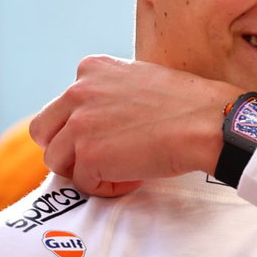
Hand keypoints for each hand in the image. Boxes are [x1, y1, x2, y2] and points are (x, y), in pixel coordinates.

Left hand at [30, 56, 231, 196]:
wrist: (211, 123)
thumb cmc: (191, 105)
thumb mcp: (142, 79)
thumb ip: (114, 92)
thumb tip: (108, 119)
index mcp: (91, 69)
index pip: (63, 104)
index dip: (84, 126)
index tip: (113, 135)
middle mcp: (77, 92)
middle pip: (44, 131)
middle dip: (68, 149)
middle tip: (101, 158)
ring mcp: (79, 124)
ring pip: (56, 160)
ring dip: (87, 171)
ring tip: (123, 169)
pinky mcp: (89, 155)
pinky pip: (84, 183)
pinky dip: (108, 187)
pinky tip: (135, 177)